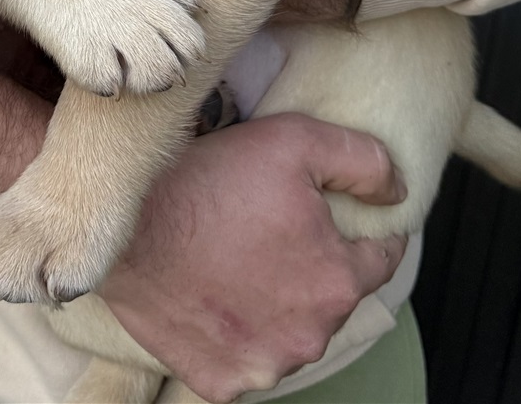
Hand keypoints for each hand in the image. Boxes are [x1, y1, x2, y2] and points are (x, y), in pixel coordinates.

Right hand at [101, 112, 406, 403]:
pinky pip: (242, 355)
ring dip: (273, 300)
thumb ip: (363, 162)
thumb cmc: (207, 178)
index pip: (379, 257)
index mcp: (337, 281)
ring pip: (288, 329)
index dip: (359, 227)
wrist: (123, 220)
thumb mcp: (295, 140)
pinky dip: (233, 328)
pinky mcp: (218, 381)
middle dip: (309, 262)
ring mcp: (262, 364)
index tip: (330, 210)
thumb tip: (397, 192)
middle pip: (329, 294)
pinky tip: (212, 290)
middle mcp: (309, 336)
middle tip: (267, 225)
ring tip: (234, 255)